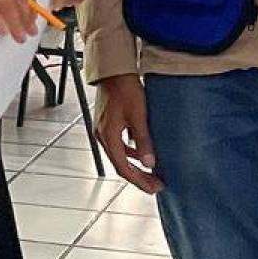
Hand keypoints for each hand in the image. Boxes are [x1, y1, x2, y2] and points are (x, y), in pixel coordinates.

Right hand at [95, 73, 162, 193]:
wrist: (114, 71)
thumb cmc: (125, 89)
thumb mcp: (138, 116)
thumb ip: (143, 140)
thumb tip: (150, 163)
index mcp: (108, 137)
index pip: (124, 168)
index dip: (140, 181)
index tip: (154, 187)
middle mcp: (102, 136)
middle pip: (121, 165)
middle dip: (139, 177)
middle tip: (155, 184)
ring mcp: (103, 130)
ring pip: (119, 156)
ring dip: (135, 165)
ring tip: (151, 171)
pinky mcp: (107, 124)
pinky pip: (118, 145)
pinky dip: (130, 152)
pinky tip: (141, 152)